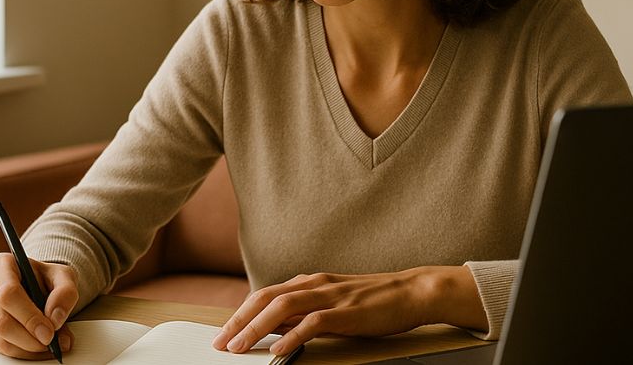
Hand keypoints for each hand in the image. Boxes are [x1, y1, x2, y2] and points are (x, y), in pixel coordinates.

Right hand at [0, 252, 79, 359]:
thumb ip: (65, 292)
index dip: (29, 317)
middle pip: (0, 321)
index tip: (49, 332)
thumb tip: (55, 318)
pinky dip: (22, 352)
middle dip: (29, 338)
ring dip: (27, 349)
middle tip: (51, 343)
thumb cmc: (48, 278)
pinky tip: (38, 347)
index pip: (8, 294)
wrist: (38, 285)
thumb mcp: (64, 276)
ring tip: (50, 346)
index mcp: (1, 265)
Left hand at [211, 266, 487, 356]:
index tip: (224, 333)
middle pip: (266, 298)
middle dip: (238, 321)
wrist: (413, 291)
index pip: (265, 294)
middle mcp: (315, 284)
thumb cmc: (375, 300)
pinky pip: (312, 324)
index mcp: (310, 282)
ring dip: (256, 328)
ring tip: (238, 348)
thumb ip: (307, 312)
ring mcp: (331, 296)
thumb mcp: (335, 302)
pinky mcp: (346, 312)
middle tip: (220, 343)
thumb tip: (277, 329)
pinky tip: (278, 351)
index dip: (241, 313)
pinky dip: (291, 337)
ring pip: (282, 308)